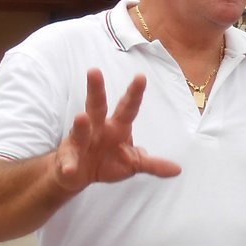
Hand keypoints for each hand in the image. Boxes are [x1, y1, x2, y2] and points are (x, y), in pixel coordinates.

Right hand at [52, 70, 181, 192]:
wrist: (78, 174)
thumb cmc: (108, 161)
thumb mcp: (133, 163)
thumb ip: (153, 164)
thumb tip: (178, 169)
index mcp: (117, 126)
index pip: (128, 107)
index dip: (134, 93)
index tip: (141, 77)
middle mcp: (97, 128)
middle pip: (97, 106)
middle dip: (96, 90)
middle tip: (94, 71)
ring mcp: (80, 141)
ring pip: (81, 130)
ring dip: (81, 125)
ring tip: (81, 117)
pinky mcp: (68, 158)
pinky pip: (68, 161)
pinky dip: (68, 165)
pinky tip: (69, 169)